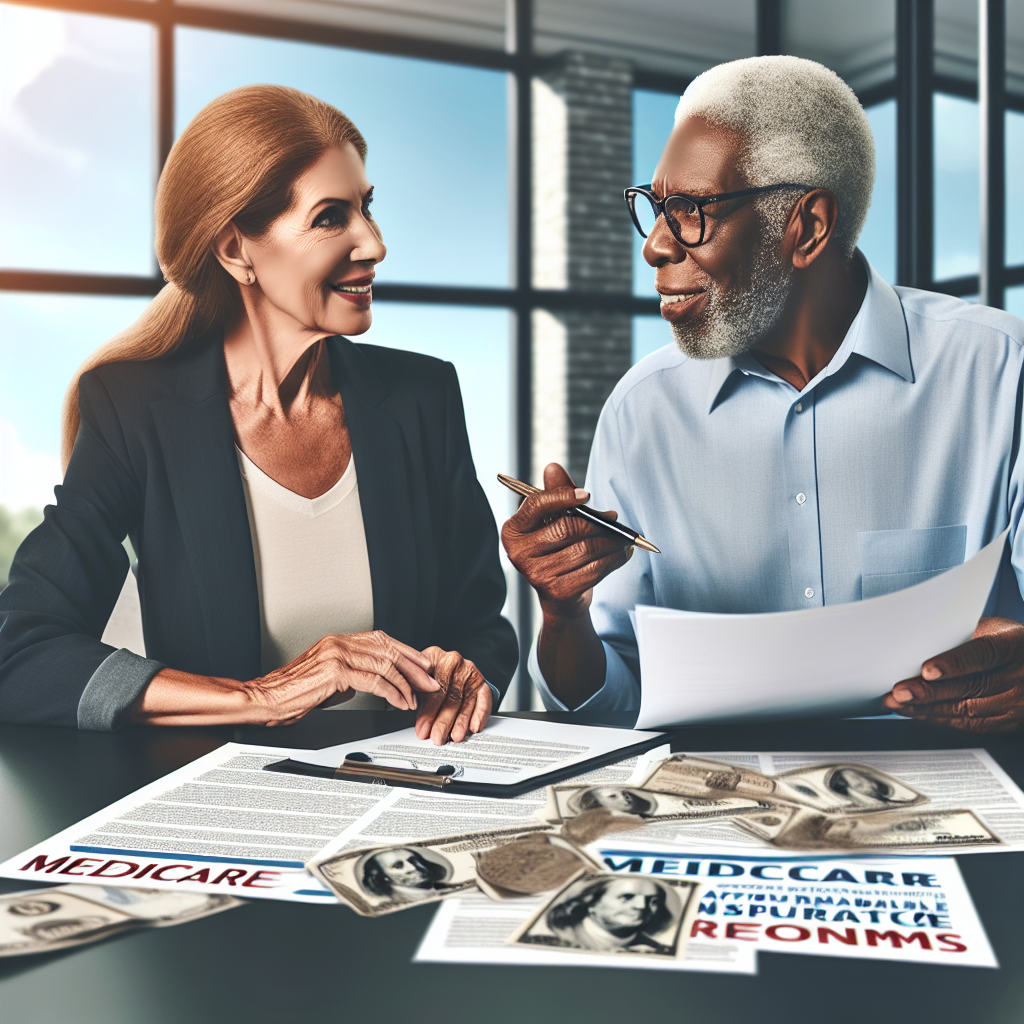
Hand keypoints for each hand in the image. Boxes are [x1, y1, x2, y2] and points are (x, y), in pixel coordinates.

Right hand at [255, 630, 439, 725]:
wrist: (266, 699)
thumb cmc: (293, 692)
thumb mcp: (329, 678)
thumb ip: (352, 673)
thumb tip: (375, 680)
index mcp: (339, 641)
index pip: (382, 640)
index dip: (407, 653)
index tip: (423, 666)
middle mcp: (340, 642)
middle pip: (389, 649)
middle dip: (414, 667)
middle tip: (430, 682)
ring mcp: (338, 654)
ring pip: (385, 664)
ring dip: (407, 684)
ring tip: (417, 697)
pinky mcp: (336, 671)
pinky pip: (375, 681)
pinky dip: (393, 693)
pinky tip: (400, 702)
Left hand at [414, 646, 492, 744]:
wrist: (446, 671)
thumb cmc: (426, 680)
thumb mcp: (415, 683)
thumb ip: (414, 697)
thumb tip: (417, 720)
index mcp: (433, 656)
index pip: (432, 685)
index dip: (428, 710)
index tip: (423, 727)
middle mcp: (453, 661)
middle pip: (450, 694)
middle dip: (443, 720)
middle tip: (437, 737)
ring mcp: (469, 671)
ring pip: (466, 700)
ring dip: (461, 722)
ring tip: (454, 736)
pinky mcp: (481, 682)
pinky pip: (484, 698)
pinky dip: (480, 714)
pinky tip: (475, 726)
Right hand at [501, 462, 632, 620]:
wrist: (560, 597)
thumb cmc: (556, 551)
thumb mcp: (553, 520)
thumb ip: (555, 494)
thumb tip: (553, 467)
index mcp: (513, 531)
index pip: (537, 505)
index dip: (563, 496)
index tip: (587, 494)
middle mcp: (519, 553)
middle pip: (567, 527)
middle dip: (597, 521)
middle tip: (614, 518)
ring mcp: (537, 575)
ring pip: (586, 548)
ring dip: (612, 541)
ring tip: (623, 537)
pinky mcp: (558, 592)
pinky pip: (595, 569)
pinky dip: (615, 559)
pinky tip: (622, 553)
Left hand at [882, 617, 1023, 732]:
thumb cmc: (1007, 642)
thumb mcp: (993, 628)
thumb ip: (964, 635)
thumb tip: (922, 639)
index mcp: (1014, 645)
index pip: (983, 654)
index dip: (953, 663)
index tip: (927, 670)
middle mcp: (1020, 675)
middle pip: (971, 686)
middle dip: (929, 692)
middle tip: (899, 692)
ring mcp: (1018, 702)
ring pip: (968, 710)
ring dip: (928, 709)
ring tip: (899, 704)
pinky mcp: (1010, 722)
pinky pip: (972, 725)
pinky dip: (942, 720)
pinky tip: (920, 714)